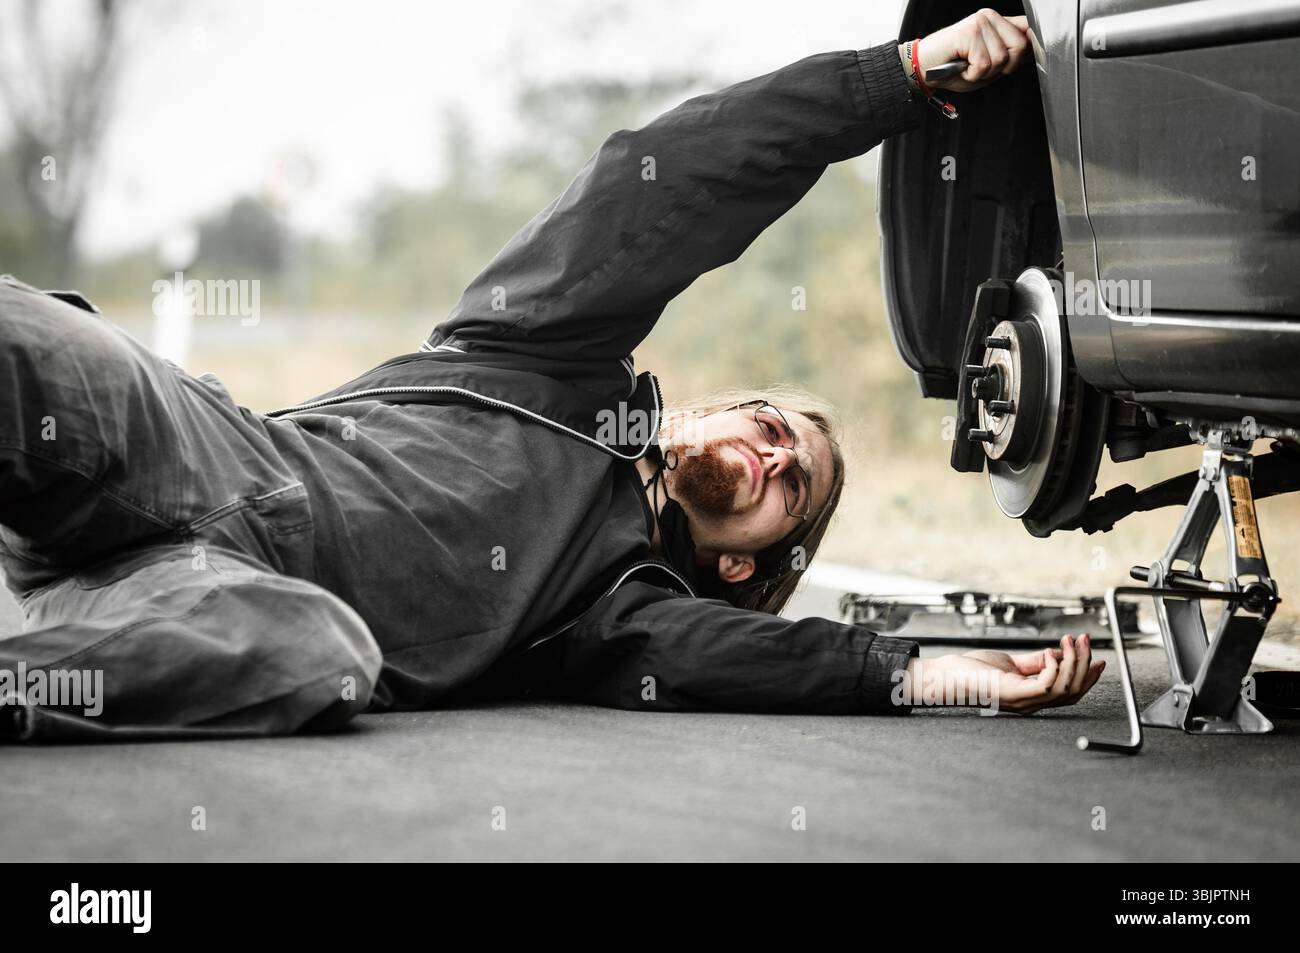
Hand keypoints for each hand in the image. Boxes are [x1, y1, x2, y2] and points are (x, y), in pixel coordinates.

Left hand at [903, 635, 1104, 714]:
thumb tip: (1057, 653)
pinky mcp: (1012, 694)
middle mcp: (1031, 703)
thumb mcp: (1009, 663)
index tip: (1100, 660)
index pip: (1070, 693)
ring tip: (1071, 640)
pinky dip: (1053, 668)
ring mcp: (1023, 701)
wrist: (945, 678)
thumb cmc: (972, 671)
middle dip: (1084, 665)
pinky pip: (1045, 687)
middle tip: (1084, 640)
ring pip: (1064, 689)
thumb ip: (1033, 661)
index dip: (1088, 678)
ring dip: (1073, 662)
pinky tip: (1050, 652)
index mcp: (1032, 696)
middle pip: (1073, 692)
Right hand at [912, 9, 1031, 92]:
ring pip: (1001, 58)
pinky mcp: (969, 33)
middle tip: (982, 68)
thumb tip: (1033, 52)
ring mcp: (979, 23)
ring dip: (984, 73)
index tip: (1035, 58)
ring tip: (968, 67)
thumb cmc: (951, 69)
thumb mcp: (988, 66)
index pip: (1027, 27)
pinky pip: (983, 64)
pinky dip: (972, 74)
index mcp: (996, 23)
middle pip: (1020, 47)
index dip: (1034, 46)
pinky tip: (961, 68)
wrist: (922, 69)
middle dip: (1004, 67)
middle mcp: (989, 17)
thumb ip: (1010, 57)